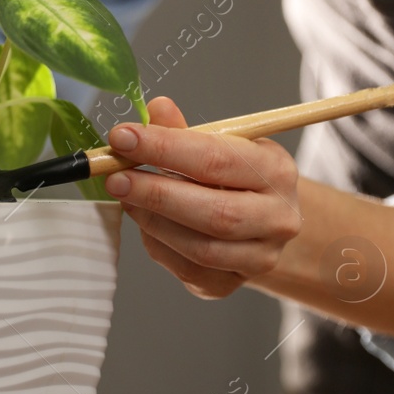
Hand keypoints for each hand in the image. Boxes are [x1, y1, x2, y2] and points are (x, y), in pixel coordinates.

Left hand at [104, 96, 302, 298]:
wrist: (259, 222)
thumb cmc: (235, 176)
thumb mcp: (219, 144)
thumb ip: (185, 131)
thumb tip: (156, 109)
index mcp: (276, 171)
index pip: (217, 159)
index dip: (165, 148)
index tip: (123, 138)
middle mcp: (277, 218)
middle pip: (215, 211)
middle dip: (157, 193)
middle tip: (116, 177)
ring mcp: (259, 257)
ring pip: (200, 247)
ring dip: (153, 221)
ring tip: (127, 197)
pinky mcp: (231, 284)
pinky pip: (188, 270)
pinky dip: (158, 245)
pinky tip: (145, 223)